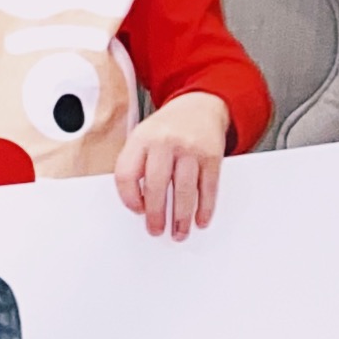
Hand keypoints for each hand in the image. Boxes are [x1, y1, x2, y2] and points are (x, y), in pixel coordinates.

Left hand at [118, 90, 232, 238]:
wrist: (200, 105)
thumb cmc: (167, 128)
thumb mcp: (143, 137)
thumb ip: (136, 165)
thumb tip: (138, 205)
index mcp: (142, 138)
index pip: (126, 173)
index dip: (128, 197)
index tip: (136, 211)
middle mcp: (165, 141)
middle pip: (156, 185)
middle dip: (155, 215)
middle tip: (155, 229)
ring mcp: (190, 148)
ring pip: (184, 190)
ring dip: (181, 218)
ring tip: (179, 232)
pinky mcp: (212, 155)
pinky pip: (208, 187)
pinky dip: (205, 208)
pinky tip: (201, 219)